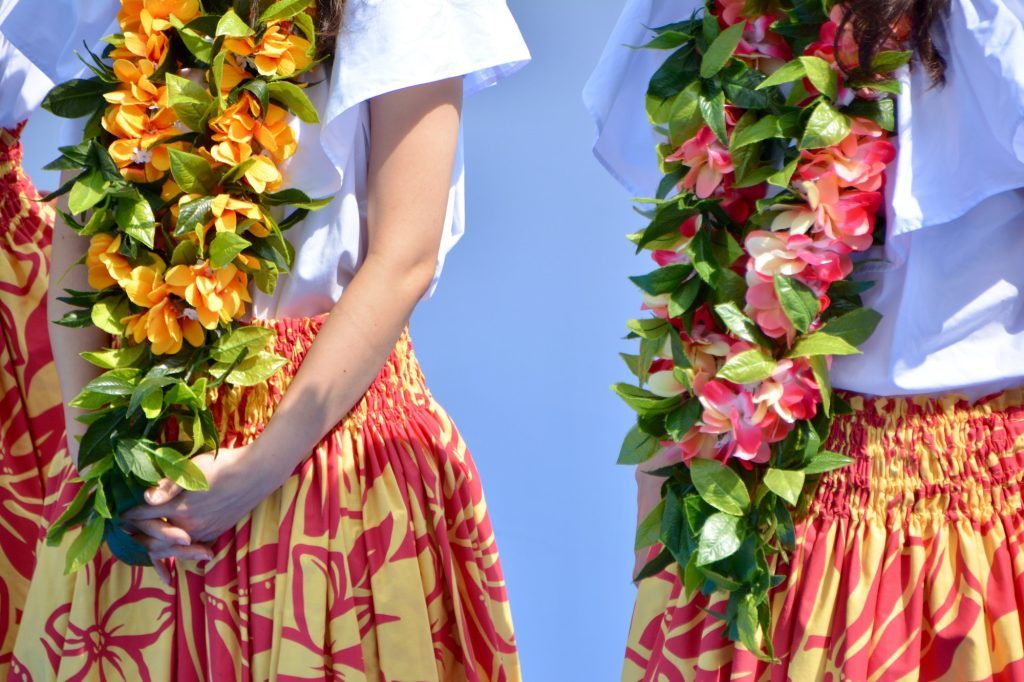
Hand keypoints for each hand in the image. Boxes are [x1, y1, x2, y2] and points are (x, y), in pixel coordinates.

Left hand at [124, 442, 284, 565]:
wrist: (257, 474)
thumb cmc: (223, 465)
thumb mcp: (193, 469)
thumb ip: (168, 485)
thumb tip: (145, 499)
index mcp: (178, 508)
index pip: (144, 516)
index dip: (128, 515)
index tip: (118, 514)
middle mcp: (188, 526)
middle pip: (154, 539)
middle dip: (138, 536)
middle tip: (126, 531)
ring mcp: (203, 532)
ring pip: (172, 549)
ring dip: (157, 547)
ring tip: (146, 544)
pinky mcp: (216, 532)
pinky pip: (191, 549)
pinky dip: (179, 551)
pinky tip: (177, 546)